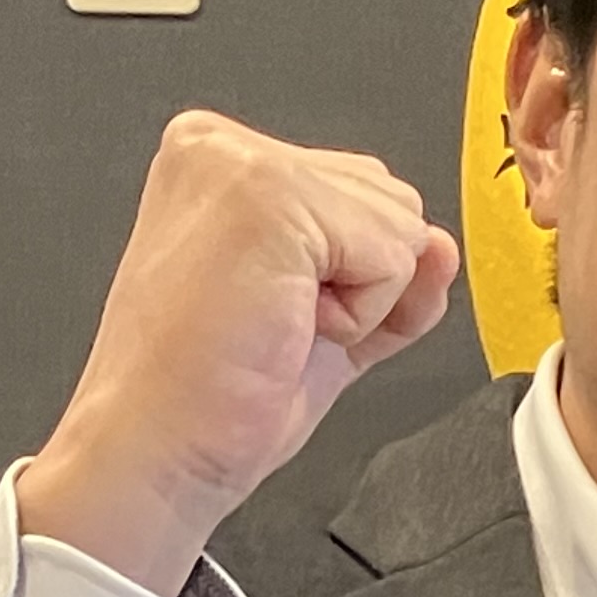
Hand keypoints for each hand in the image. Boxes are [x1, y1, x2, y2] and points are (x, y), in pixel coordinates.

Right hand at [15, 113, 459, 596]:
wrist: (156, 448)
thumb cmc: (210, 396)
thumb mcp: (328, 318)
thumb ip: (387, 271)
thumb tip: (441, 244)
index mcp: (221, 163)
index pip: (365, 196)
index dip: (355, 276)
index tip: (280, 314)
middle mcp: (223, 148)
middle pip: (392, 201)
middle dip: (362, 283)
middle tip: (274, 324)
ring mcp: (243, 164)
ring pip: (400, 225)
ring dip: (360, 300)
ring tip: (274, 324)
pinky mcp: (271, 198)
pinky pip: (394, 258)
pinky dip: (360, 315)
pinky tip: (284, 327)